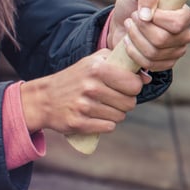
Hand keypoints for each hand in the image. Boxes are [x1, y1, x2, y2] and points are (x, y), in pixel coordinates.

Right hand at [19, 50, 145, 134]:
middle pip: (130, 103)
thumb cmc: (75, 78)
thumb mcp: (94, 62)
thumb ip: (121, 64)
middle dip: (126, 102)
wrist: (43, 99)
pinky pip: (108, 127)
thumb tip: (146, 78)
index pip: (134, 84)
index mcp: (97, 68)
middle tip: (115, 98)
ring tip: (104, 106)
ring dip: (116, 113)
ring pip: (120, 117)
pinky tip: (97, 116)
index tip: (127, 87)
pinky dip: (106, 124)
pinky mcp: (79, 123)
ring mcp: (84, 106)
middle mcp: (90, 87)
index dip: (134, 87)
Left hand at [109, 0, 189, 75]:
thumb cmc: (134, 4)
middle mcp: (185, 35)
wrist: (123, 24)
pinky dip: (134, 53)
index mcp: (186, 15)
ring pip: (154, 52)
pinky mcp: (166, 64)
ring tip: (129, 28)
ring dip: (135, 39)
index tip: (143, 12)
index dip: (158, 19)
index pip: (179, 22)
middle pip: (163, 39)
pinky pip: (149, 64)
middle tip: (132, 18)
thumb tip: (148, 15)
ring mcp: (177, 51)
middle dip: (141, 28)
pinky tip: (129, 42)